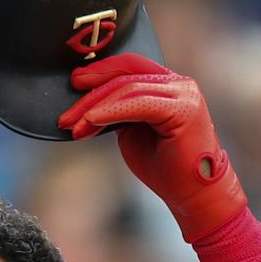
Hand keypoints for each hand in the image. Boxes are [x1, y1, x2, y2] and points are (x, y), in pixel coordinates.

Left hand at [57, 53, 247, 242]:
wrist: (194, 195)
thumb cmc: (167, 169)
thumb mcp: (134, 132)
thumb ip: (119, 111)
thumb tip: (88, 103)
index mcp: (169, 85)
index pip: (130, 66)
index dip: (100, 72)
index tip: (74, 85)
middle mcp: (180, 84)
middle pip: (126, 74)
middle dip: (90, 92)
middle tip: (65, 115)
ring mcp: (184, 94)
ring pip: (128, 88)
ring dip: (94, 107)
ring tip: (73, 126)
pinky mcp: (184, 109)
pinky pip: (138, 103)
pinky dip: (110, 112)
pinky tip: (90, 122)